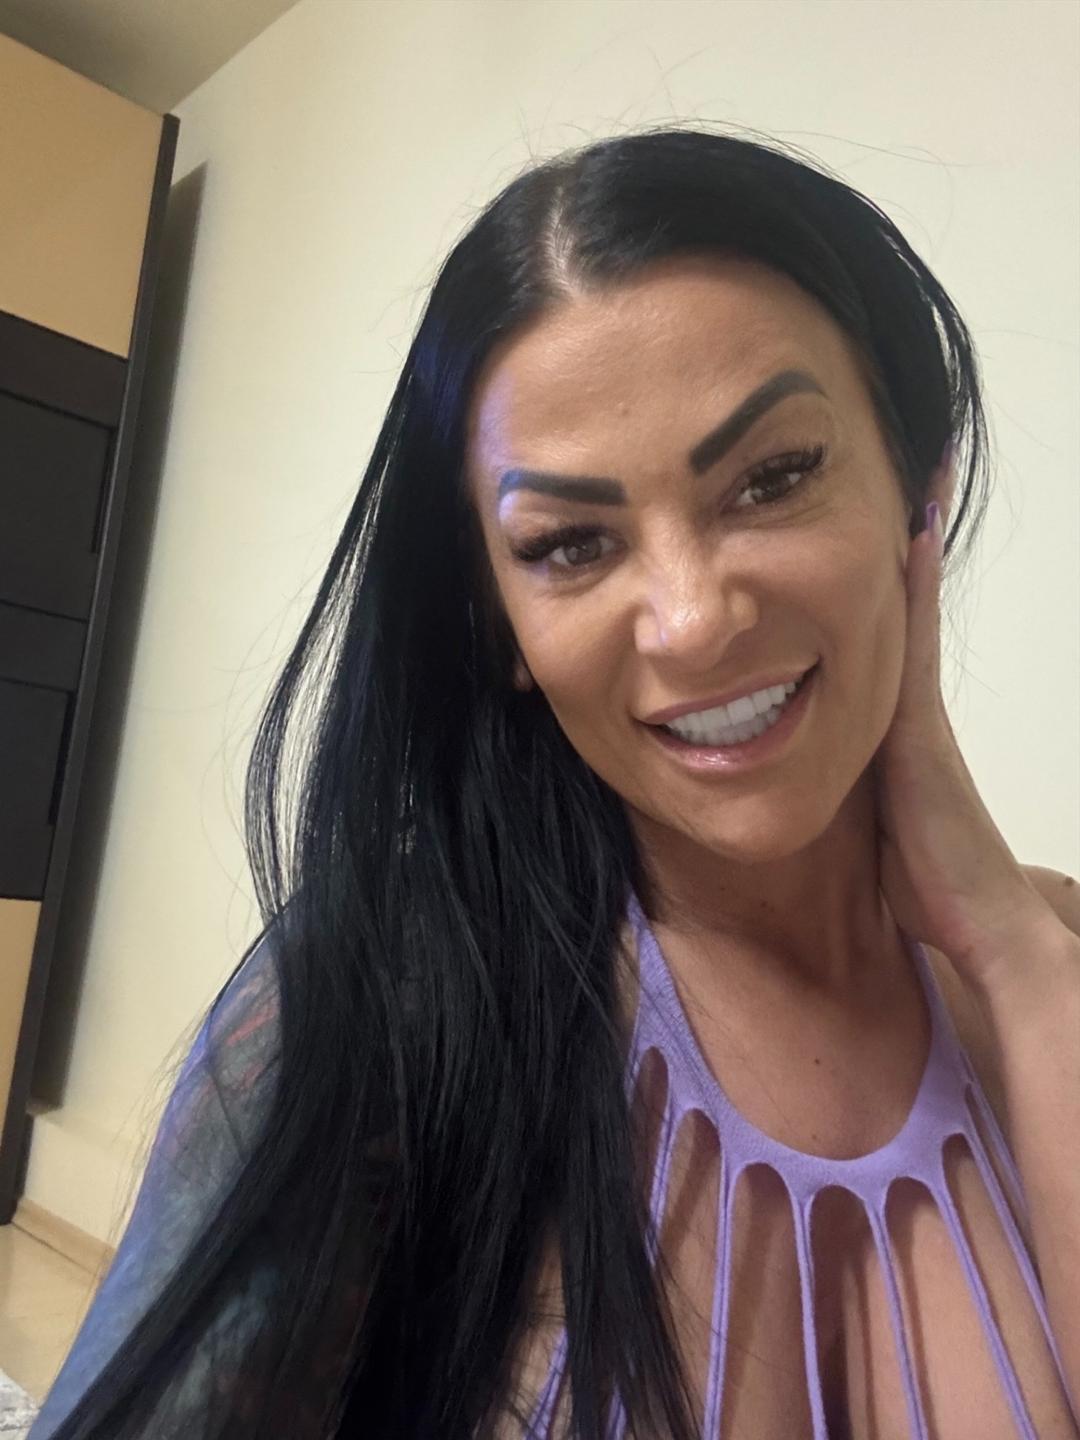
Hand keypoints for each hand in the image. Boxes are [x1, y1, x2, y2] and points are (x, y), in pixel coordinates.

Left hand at [871, 451, 1058, 1001]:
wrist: (978, 916)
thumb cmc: (926, 881)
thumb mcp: (874, 826)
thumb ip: (850, 793)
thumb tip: (803, 779)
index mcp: (889, 727)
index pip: (885, 640)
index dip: (890, 587)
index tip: (887, 526)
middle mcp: (906, 706)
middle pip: (901, 609)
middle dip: (906, 546)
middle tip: (910, 468)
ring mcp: (917, 708)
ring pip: (906, 611)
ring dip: (912, 548)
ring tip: (914, 474)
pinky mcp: (921, 721)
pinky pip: (914, 637)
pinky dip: (915, 585)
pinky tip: (911, 532)